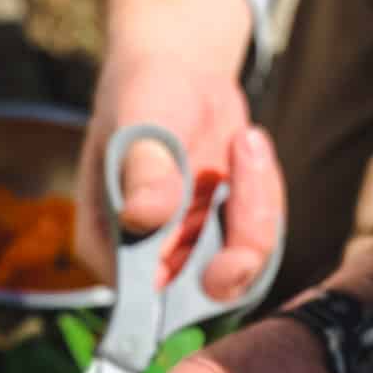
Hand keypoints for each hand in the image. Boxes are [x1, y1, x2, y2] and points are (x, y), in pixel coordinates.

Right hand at [75, 0, 282, 299]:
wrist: (178, 73)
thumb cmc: (145, 94)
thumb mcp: (139, 119)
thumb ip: (143, 168)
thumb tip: (143, 215)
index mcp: (108, 249)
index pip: (146, 299)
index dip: (188, 293)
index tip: (228, 260)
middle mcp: (150, 264)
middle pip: (209, 290)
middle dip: (242, 241)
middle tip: (248, 169)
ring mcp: (191, 255)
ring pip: (246, 263)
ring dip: (257, 200)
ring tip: (245, 137)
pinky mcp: (225, 239)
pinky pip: (263, 236)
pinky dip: (265, 191)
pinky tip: (248, 145)